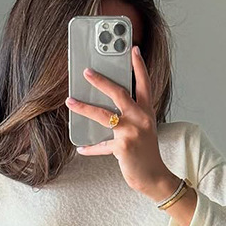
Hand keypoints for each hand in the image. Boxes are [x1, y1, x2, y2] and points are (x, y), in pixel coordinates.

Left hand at [64, 46, 180, 202]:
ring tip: (70, 101)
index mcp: (146, 111)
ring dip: (84, 107)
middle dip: (101, 80)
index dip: (139, 66)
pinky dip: (90, 148)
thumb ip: (130, 116)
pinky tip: (81, 147)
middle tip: (86, 71)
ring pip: (104, 114)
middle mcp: (141, 118)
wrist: (154, 177)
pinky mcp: (123, 147)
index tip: (133, 49)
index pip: (144, 83)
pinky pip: (101, 145)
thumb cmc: (146, 153)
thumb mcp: (143, 129)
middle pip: (119, 93)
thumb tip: (105, 107)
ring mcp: (132, 132)